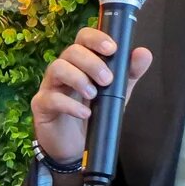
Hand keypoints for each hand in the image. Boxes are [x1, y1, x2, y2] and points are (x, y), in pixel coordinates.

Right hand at [33, 26, 155, 166]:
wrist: (76, 147)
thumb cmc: (94, 114)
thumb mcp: (117, 93)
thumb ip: (129, 74)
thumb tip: (143, 53)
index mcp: (81, 62)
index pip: (83, 38)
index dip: (95, 38)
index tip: (111, 49)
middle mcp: (63, 69)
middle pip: (71, 51)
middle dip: (92, 62)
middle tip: (107, 80)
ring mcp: (50, 86)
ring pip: (57, 68)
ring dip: (78, 78)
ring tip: (94, 95)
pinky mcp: (41, 105)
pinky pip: (51, 98)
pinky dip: (70, 104)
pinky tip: (85, 113)